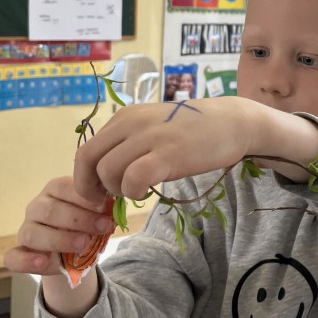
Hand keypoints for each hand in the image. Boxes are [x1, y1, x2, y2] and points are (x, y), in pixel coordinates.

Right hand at [4, 176, 115, 276]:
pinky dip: (27, 260)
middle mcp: (37, 207)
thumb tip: (114, 207)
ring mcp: (26, 230)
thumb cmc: (86, 225)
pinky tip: (43, 263)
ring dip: (59, 239)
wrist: (75, 252)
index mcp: (55, 190)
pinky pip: (14, 257)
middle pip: (50, 210)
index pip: (63, 187)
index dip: (84, 196)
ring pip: (33, 233)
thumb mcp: (95, 214)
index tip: (105, 206)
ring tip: (83, 244)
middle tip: (102, 227)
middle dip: (79, 219)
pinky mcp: (19, 253)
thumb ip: (101, 209)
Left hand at [72, 97, 259, 203]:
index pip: (86, 150)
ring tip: (134, 192)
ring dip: (116, 190)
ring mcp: (150, 137)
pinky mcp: (168, 154)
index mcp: (125, 117)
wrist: (231, 122)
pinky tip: (145, 192)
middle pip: (88, 160)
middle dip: (90, 187)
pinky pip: (133, 178)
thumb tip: (105, 173)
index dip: (86, 177)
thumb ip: (129, 143)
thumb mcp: (153, 127)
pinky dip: (133, 192)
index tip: (100, 191)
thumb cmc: (193, 129)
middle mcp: (132, 123)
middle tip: (107, 199)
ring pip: (107, 171)